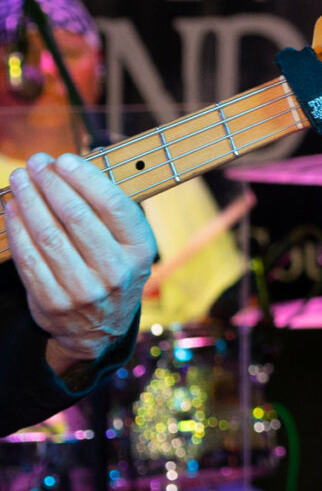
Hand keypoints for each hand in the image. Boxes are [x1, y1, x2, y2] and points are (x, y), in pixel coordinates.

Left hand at [5, 152, 154, 374]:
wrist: (100, 329)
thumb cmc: (113, 272)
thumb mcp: (130, 246)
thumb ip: (113, 211)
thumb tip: (83, 165)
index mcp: (140, 251)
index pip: (113, 206)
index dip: (86, 179)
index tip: (64, 160)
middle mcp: (115, 272)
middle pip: (77, 218)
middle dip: (52, 185)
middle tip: (36, 164)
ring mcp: (83, 289)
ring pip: (49, 236)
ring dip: (29, 202)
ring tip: (19, 179)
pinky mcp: (53, 301)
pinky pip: (29, 258)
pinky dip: (17, 229)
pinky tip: (12, 209)